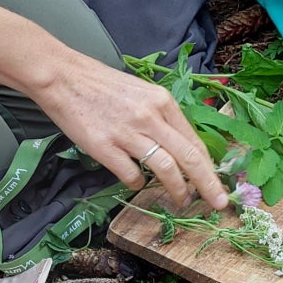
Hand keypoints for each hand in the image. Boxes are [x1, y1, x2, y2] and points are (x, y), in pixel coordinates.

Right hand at [30, 55, 228, 211]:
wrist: (63, 78)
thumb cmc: (102, 86)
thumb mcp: (142, 94)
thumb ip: (162, 118)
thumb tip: (181, 148)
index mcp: (163, 102)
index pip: (195, 141)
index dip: (210, 168)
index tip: (219, 186)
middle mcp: (150, 116)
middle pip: (189, 157)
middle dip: (207, 185)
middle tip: (218, 204)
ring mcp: (127, 133)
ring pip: (166, 168)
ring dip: (177, 189)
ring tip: (181, 201)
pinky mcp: (105, 147)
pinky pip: (131, 174)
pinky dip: (137, 184)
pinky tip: (135, 183)